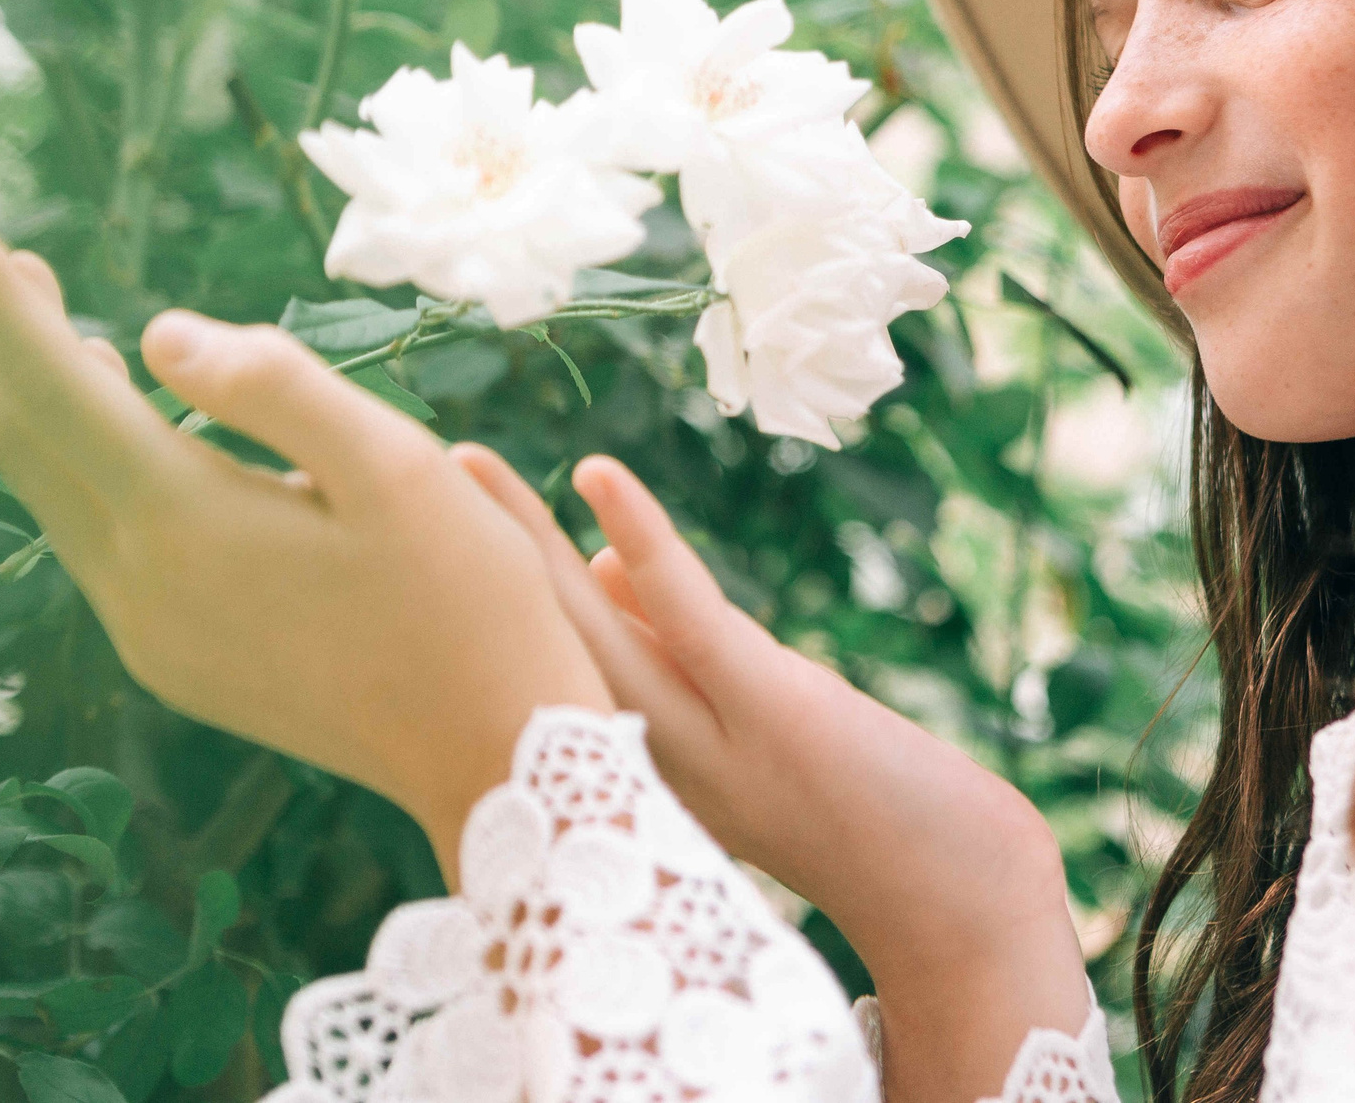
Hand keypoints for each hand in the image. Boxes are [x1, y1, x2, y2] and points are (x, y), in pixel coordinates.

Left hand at [0, 196, 608, 878]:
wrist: (488, 757)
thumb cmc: (466, 599)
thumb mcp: (399, 469)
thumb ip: (278, 388)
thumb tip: (160, 332)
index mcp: (184, 521)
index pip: (44, 380)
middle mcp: (137, 583)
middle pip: (22, 436)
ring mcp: (147, 632)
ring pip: (53, 492)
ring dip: (41, 401)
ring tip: (54, 322)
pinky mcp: (173, 659)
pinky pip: (96, 539)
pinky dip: (87, 465)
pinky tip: (130, 430)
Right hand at [451, 445, 1089, 1102]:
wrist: (949, 887)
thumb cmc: (849, 801)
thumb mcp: (742, 720)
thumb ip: (672, 650)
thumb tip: (605, 563)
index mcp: (630, 769)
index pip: (542, 675)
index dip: (486, 604)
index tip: (430, 541)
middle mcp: (645, 763)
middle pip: (537, 646)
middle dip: (472, 564)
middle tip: (405, 490)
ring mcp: (701, 735)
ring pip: (586, 622)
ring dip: (519, 536)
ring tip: (462, 466)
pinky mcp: (763, 701)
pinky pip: (683, 607)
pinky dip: (639, 533)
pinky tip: (594, 474)